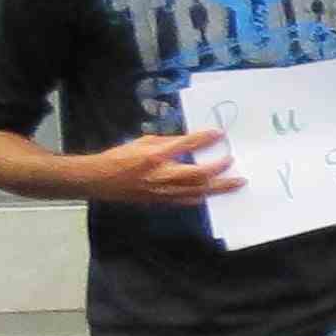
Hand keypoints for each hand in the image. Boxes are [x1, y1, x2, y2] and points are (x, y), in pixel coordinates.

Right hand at [79, 129, 241, 205]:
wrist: (99, 180)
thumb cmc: (120, 157)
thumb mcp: (143, 142)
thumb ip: (168, 141)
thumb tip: (191, 140)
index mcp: (155, 156)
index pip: (186, 145)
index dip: (204, 139)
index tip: (219, 134)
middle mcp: (161, 175)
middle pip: (198, 174)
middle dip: (219, 169)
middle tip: (233, 162)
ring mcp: (162, 191)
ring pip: (197, 191)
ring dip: (219, 187)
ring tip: (236, 183)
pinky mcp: (160, 201)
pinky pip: (186, 200)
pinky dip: (202, 196)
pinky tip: (212, 193)